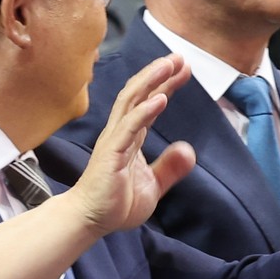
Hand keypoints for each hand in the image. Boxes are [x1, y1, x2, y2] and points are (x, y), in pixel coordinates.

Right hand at [68, 54, 199, 236]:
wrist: (90, 221)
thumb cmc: (115, 203)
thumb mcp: (153, 185)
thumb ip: (170, 168)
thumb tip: (189, 151)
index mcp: (130, 137)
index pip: (149, 103)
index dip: (165, 84)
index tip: (183, 68)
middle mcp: (120, 132)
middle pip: (139, 94)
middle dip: (159, 74)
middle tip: (178, 57)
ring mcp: (114, 140)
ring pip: (131, 102)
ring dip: (151, 81)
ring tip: (169, 65)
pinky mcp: (111, 153)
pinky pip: (129, 127)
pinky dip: (145, 111)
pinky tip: (161, 98)